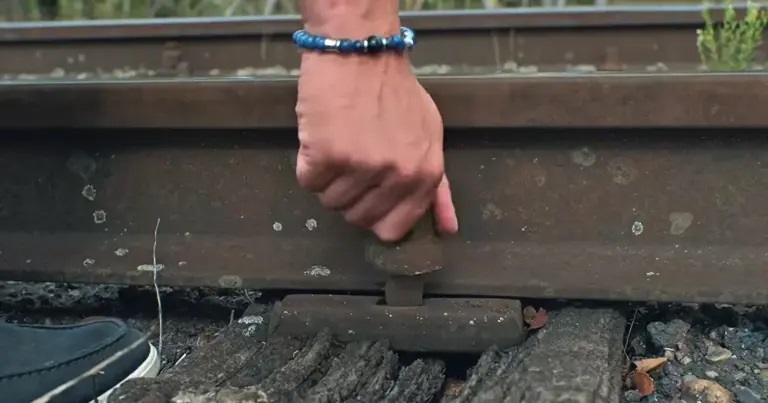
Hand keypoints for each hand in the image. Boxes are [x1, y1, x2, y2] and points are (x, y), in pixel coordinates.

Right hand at [295, 52, 458, 241]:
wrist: (360, 51)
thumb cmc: (395, 92)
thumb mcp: (428, 136)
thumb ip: (437, 186)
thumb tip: (448, 229)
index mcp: (425, 174)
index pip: (393, 229)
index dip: (376, 215)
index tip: (370, 194)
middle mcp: (397, 175)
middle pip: (358, 218)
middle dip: (351, 194)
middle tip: (354, 157)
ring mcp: (361, 166)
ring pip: (330, 202)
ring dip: (329, 178)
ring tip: (340, 141)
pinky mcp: (327, 155)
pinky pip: (308, 182)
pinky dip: (309, 163)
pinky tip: (322, 136)